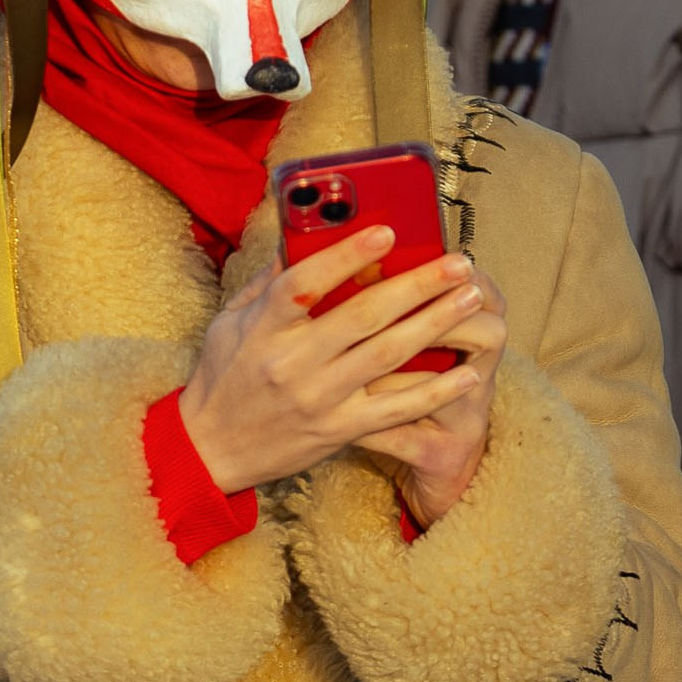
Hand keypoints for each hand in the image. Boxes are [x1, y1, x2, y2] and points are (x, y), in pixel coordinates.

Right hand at [177, 230, 497, 504]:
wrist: (211, 450)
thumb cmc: (223, 377)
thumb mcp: (230, 322)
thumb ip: (268, 283)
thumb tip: (303, 236)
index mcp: (263, 328)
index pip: (306, 284)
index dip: (347, 255)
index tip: (387, 231)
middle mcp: (293, 362)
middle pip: (363, 315)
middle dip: (417, 285)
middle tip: (458, 263)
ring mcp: (319, 399)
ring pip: (388, 355)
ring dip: (436, 324)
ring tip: (471, 299)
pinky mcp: (339, 430)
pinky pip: (396, 409)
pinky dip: (435, 391)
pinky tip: (468, 373)